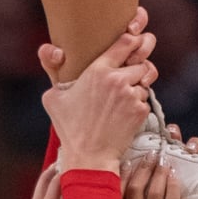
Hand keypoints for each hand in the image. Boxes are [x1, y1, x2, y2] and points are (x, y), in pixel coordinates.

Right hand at [43, 22, 156, 172]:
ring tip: (121, 103)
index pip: (127, 42)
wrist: (89, 157)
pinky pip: (145, 101)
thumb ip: (53, 72)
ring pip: (144, 83)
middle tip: (126, 81)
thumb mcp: (53, 98)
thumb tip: (52, 54)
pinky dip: (138, 106)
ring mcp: (130, 95)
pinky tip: (124, 116)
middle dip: (136, 70)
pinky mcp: (140, 111)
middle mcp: (117, 79)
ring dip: (137, 90)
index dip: (133, 42)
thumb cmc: (70, 128)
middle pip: (141, 63)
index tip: (133, 45)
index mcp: (98, 70)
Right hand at [123, 157, 194, 198]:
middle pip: (134, 191)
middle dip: (143, 168)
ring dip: (159, 174)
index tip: (130, 159)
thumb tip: (125, 183)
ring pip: (153, 195)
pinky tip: (174, 176)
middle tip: (151, 154)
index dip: (124, 174)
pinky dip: (172, 186)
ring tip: (163, 161)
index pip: (116, 196)